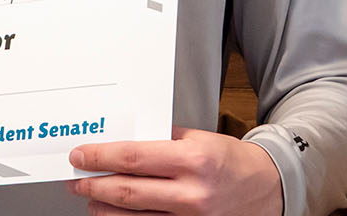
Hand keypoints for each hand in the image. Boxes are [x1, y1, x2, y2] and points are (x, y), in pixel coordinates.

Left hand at [69, 127, 281, 214]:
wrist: (269, 189)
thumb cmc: (234, 162)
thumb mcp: (202, 139)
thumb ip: (166, 140)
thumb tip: (125, 143)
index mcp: (194, 159)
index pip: (135, 158)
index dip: (102, 157)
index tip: (82, 155)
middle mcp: (192, 192)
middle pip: (128, 191)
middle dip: (95, 185)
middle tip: (78, 179)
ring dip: (104, 208)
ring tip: (90, 198)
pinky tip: (115, 215)